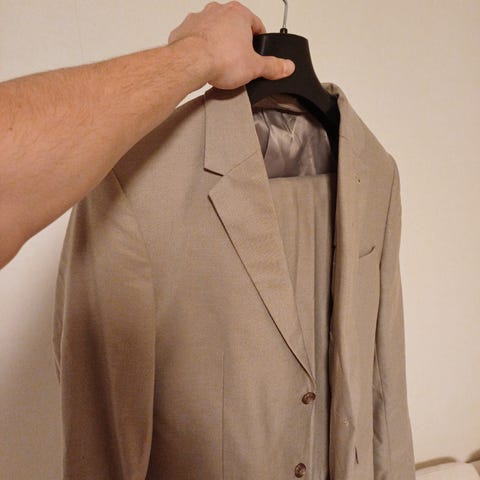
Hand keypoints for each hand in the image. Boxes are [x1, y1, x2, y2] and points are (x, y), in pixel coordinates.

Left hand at [168, 1, 294, 89]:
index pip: (256, 25)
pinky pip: (195, 38)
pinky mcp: (183, 30)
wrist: (190, 63)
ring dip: (217, 44)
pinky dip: (199, 48)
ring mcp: (199, 19)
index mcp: (239, 13)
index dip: (259, 41)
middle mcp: (218, 11)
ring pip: (213, 30)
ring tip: (220, 63)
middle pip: (233, 27)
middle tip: (239, 60)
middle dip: (237, 43)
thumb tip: (286, 66)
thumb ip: (273, 67)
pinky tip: (203, 62)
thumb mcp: (255, 67)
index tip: (258, 51)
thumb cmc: (219, 59)